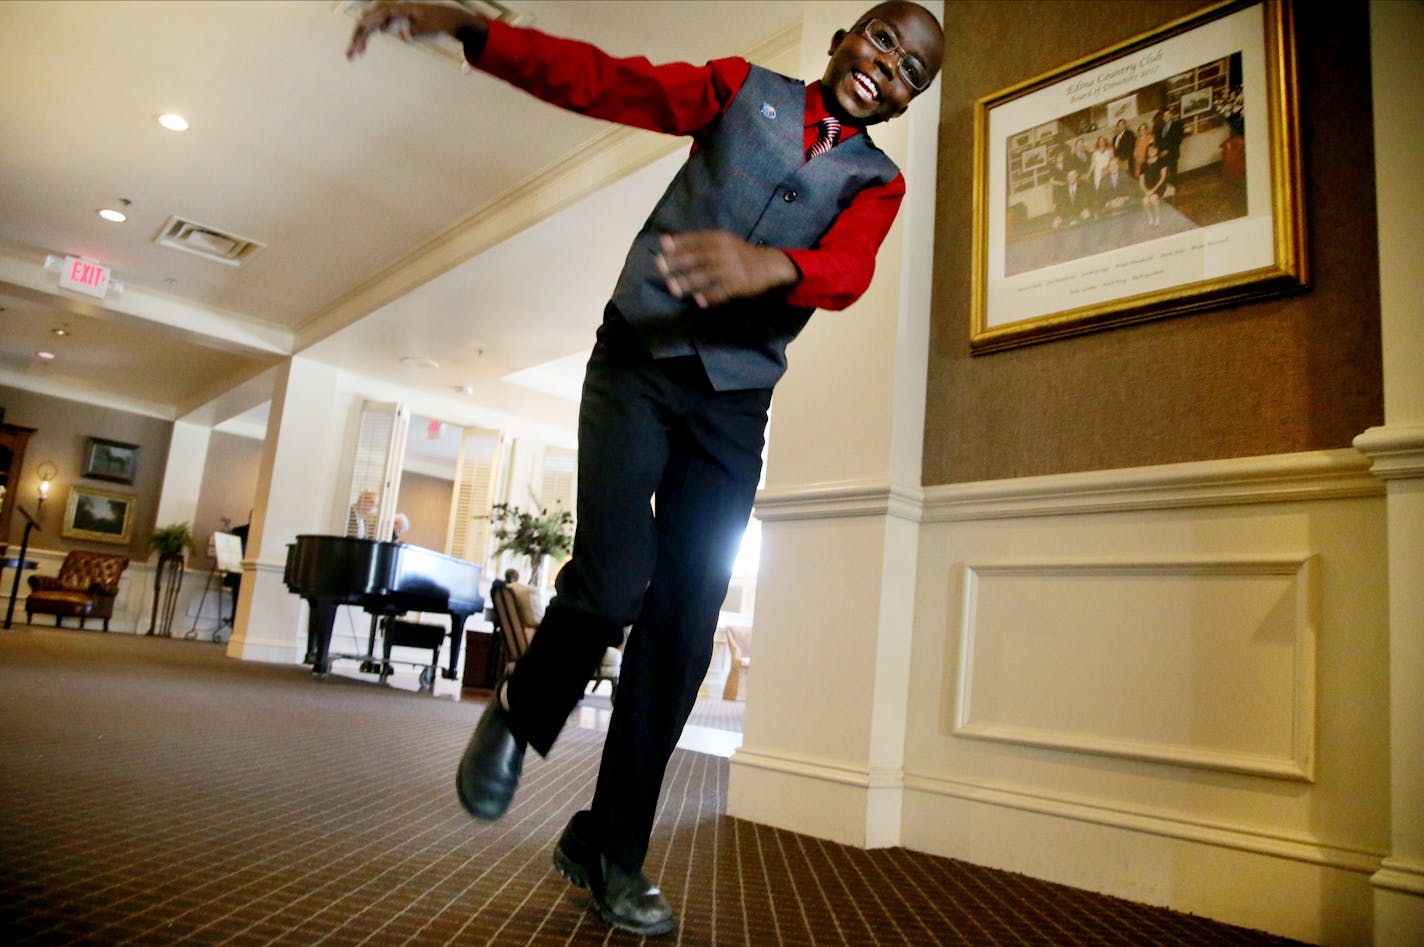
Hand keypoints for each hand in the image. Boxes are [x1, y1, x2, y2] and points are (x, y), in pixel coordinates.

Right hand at [346, 2, 484, 60]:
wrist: (447, 20)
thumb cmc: (438, 23)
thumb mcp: (429, 28)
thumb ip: (414, 31)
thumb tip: (399, 33)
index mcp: (400, 10)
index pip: (378, 15)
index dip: (367, 23)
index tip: (358, 32)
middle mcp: (392, 13)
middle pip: (369, 23)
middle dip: (358, 37)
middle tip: (351, 54)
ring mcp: (391, 18)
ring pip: (370, 28)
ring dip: (360, 41)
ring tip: (352, 56)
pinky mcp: (393, 24)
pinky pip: (375, 31)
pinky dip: (368, 40)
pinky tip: (362, 51)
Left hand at [654, 232, 797, 308]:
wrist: (770, 264)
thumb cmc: (740, 253)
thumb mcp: (724, 241)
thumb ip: (700, 242)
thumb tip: (668, 242)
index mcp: (720, 239)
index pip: (697, 239)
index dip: (680, 242)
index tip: (663, 245)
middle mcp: (725, 251)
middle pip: (698, 256)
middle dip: (678, 261)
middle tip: (661, 265)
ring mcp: (732, 268)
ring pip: (707, 275)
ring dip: (689, 282)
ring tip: (673, 287)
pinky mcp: (740, 284)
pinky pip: (722, 291)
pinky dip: (710, 296)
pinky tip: (699, 301)